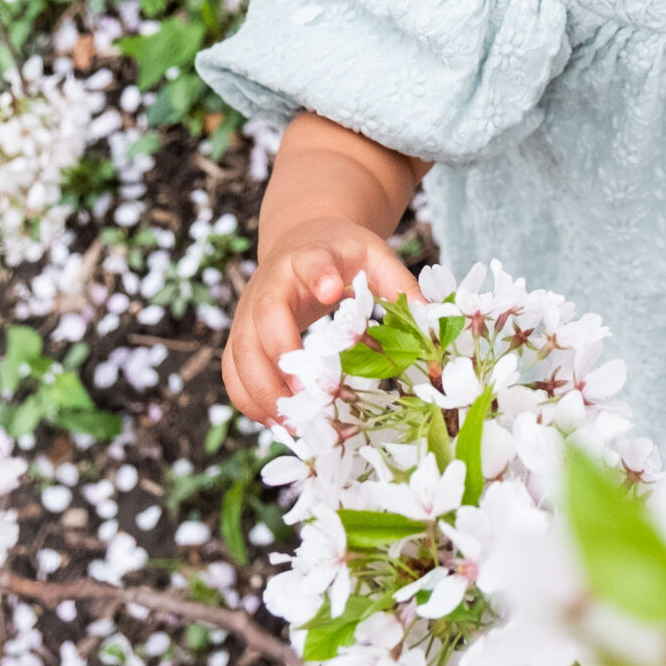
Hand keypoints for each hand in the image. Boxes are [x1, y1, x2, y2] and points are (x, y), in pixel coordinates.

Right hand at [224, 216, 421, 424]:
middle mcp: (269, 284)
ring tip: (293, 424)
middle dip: (279, 358)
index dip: (317, 276)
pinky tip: (278, 423)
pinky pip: (234, 372)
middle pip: (262, 318)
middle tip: (307, 396)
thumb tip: (431, 321)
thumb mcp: (374, 256)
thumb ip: (400, 284)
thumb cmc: (341, 253)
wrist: (299, 241)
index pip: (310, 263)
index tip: (332, 291)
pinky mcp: (241, 336)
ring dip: (261, 391)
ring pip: (239, 353)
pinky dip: (250, 400)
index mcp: (307, 257)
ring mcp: (248, 312)